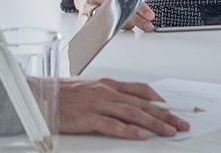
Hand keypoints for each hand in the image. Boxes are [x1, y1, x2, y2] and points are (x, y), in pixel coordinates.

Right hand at [58, 77, 190, 139]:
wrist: (39, 95)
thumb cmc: (62, 94)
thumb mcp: (90, 90)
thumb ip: (109, 97)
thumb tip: (128, 106)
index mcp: (108, 84)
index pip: (142, 90)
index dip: (160, 100)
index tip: (174, 108)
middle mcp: (107, 92)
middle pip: (143, 103)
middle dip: (166, 114)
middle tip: (181, 123)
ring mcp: (98, 104)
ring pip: (133, 113)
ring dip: (155, 123)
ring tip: (169, 131)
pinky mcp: (88, 117)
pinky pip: (113, 125)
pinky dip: (129, 131)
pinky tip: (141, 136)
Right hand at [74, 0, 154, 32]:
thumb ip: (127, 0)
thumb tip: (140, 17)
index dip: (140, 7)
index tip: (150, 16)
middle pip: (119, 6)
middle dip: (136, 18)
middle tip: (146, 25)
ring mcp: (89, 2)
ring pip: (107, 16)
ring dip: (121, 24)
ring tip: (130, 27)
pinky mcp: (82, 13)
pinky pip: (92, 23)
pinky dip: (101, 29)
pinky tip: (109, 32)